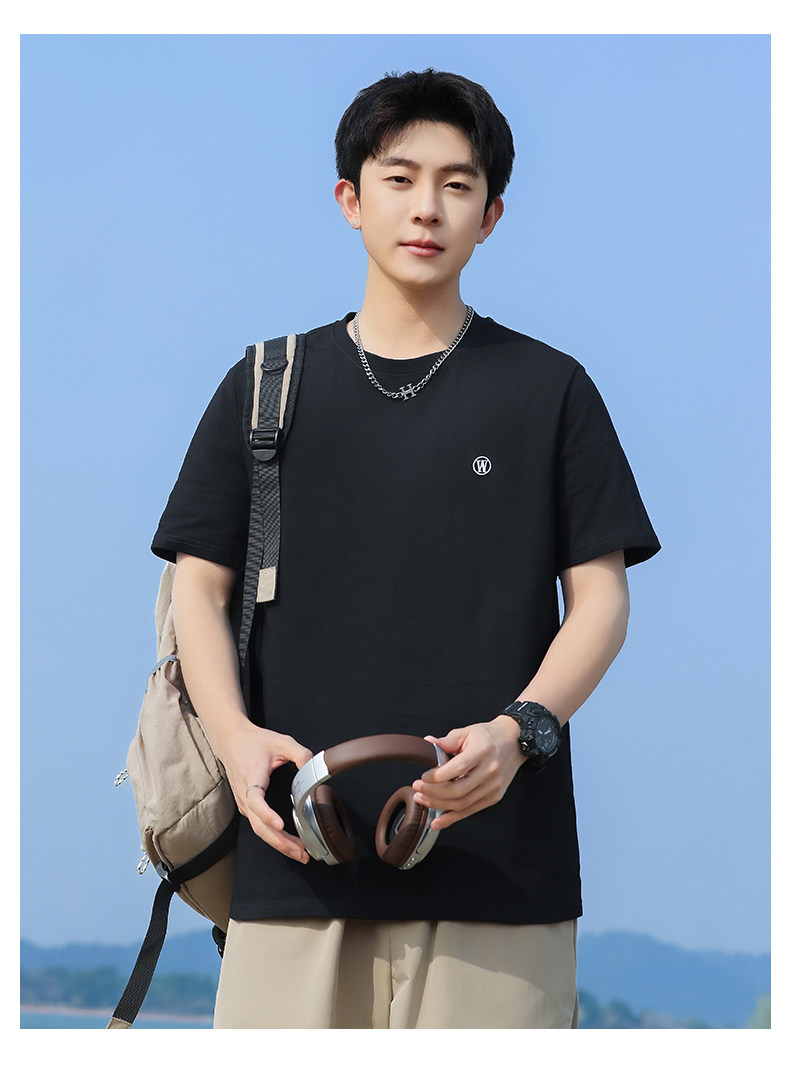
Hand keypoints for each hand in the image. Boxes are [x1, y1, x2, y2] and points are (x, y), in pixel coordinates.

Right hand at [219, 719, 313, 863]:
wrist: (232, 740)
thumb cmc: (254, 741)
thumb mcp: (281, 741)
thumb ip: (301, 754)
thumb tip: (315, 770)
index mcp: (252, 777)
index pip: (255, 801)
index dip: (267, 814)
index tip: (280, 823)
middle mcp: (245, 794)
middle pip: (259, 824)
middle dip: (280, 841)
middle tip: (301, 851)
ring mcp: (244, 802)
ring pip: (259, 829)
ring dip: (279, 843)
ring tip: (299, 852)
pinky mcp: (247, 806)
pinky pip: (259, 825)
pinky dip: (274, 837)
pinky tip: (288, 842)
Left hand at [412, 716, 525, 830]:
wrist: (514, 742)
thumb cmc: (488, 736)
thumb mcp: (467, 732)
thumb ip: (447, 741)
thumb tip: (427, 744)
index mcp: (482, 752)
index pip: (457, 768)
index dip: (437, 776)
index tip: (423, 777)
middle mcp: (490, 771)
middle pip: (458, 790)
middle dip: (433, 793)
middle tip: (417, 789)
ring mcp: (493, 787)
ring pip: (462, 804)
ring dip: (438, 805)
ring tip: (423, 800)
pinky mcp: (494, 797)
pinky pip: (470, 811)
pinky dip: (452, 818)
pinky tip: (438, 821)